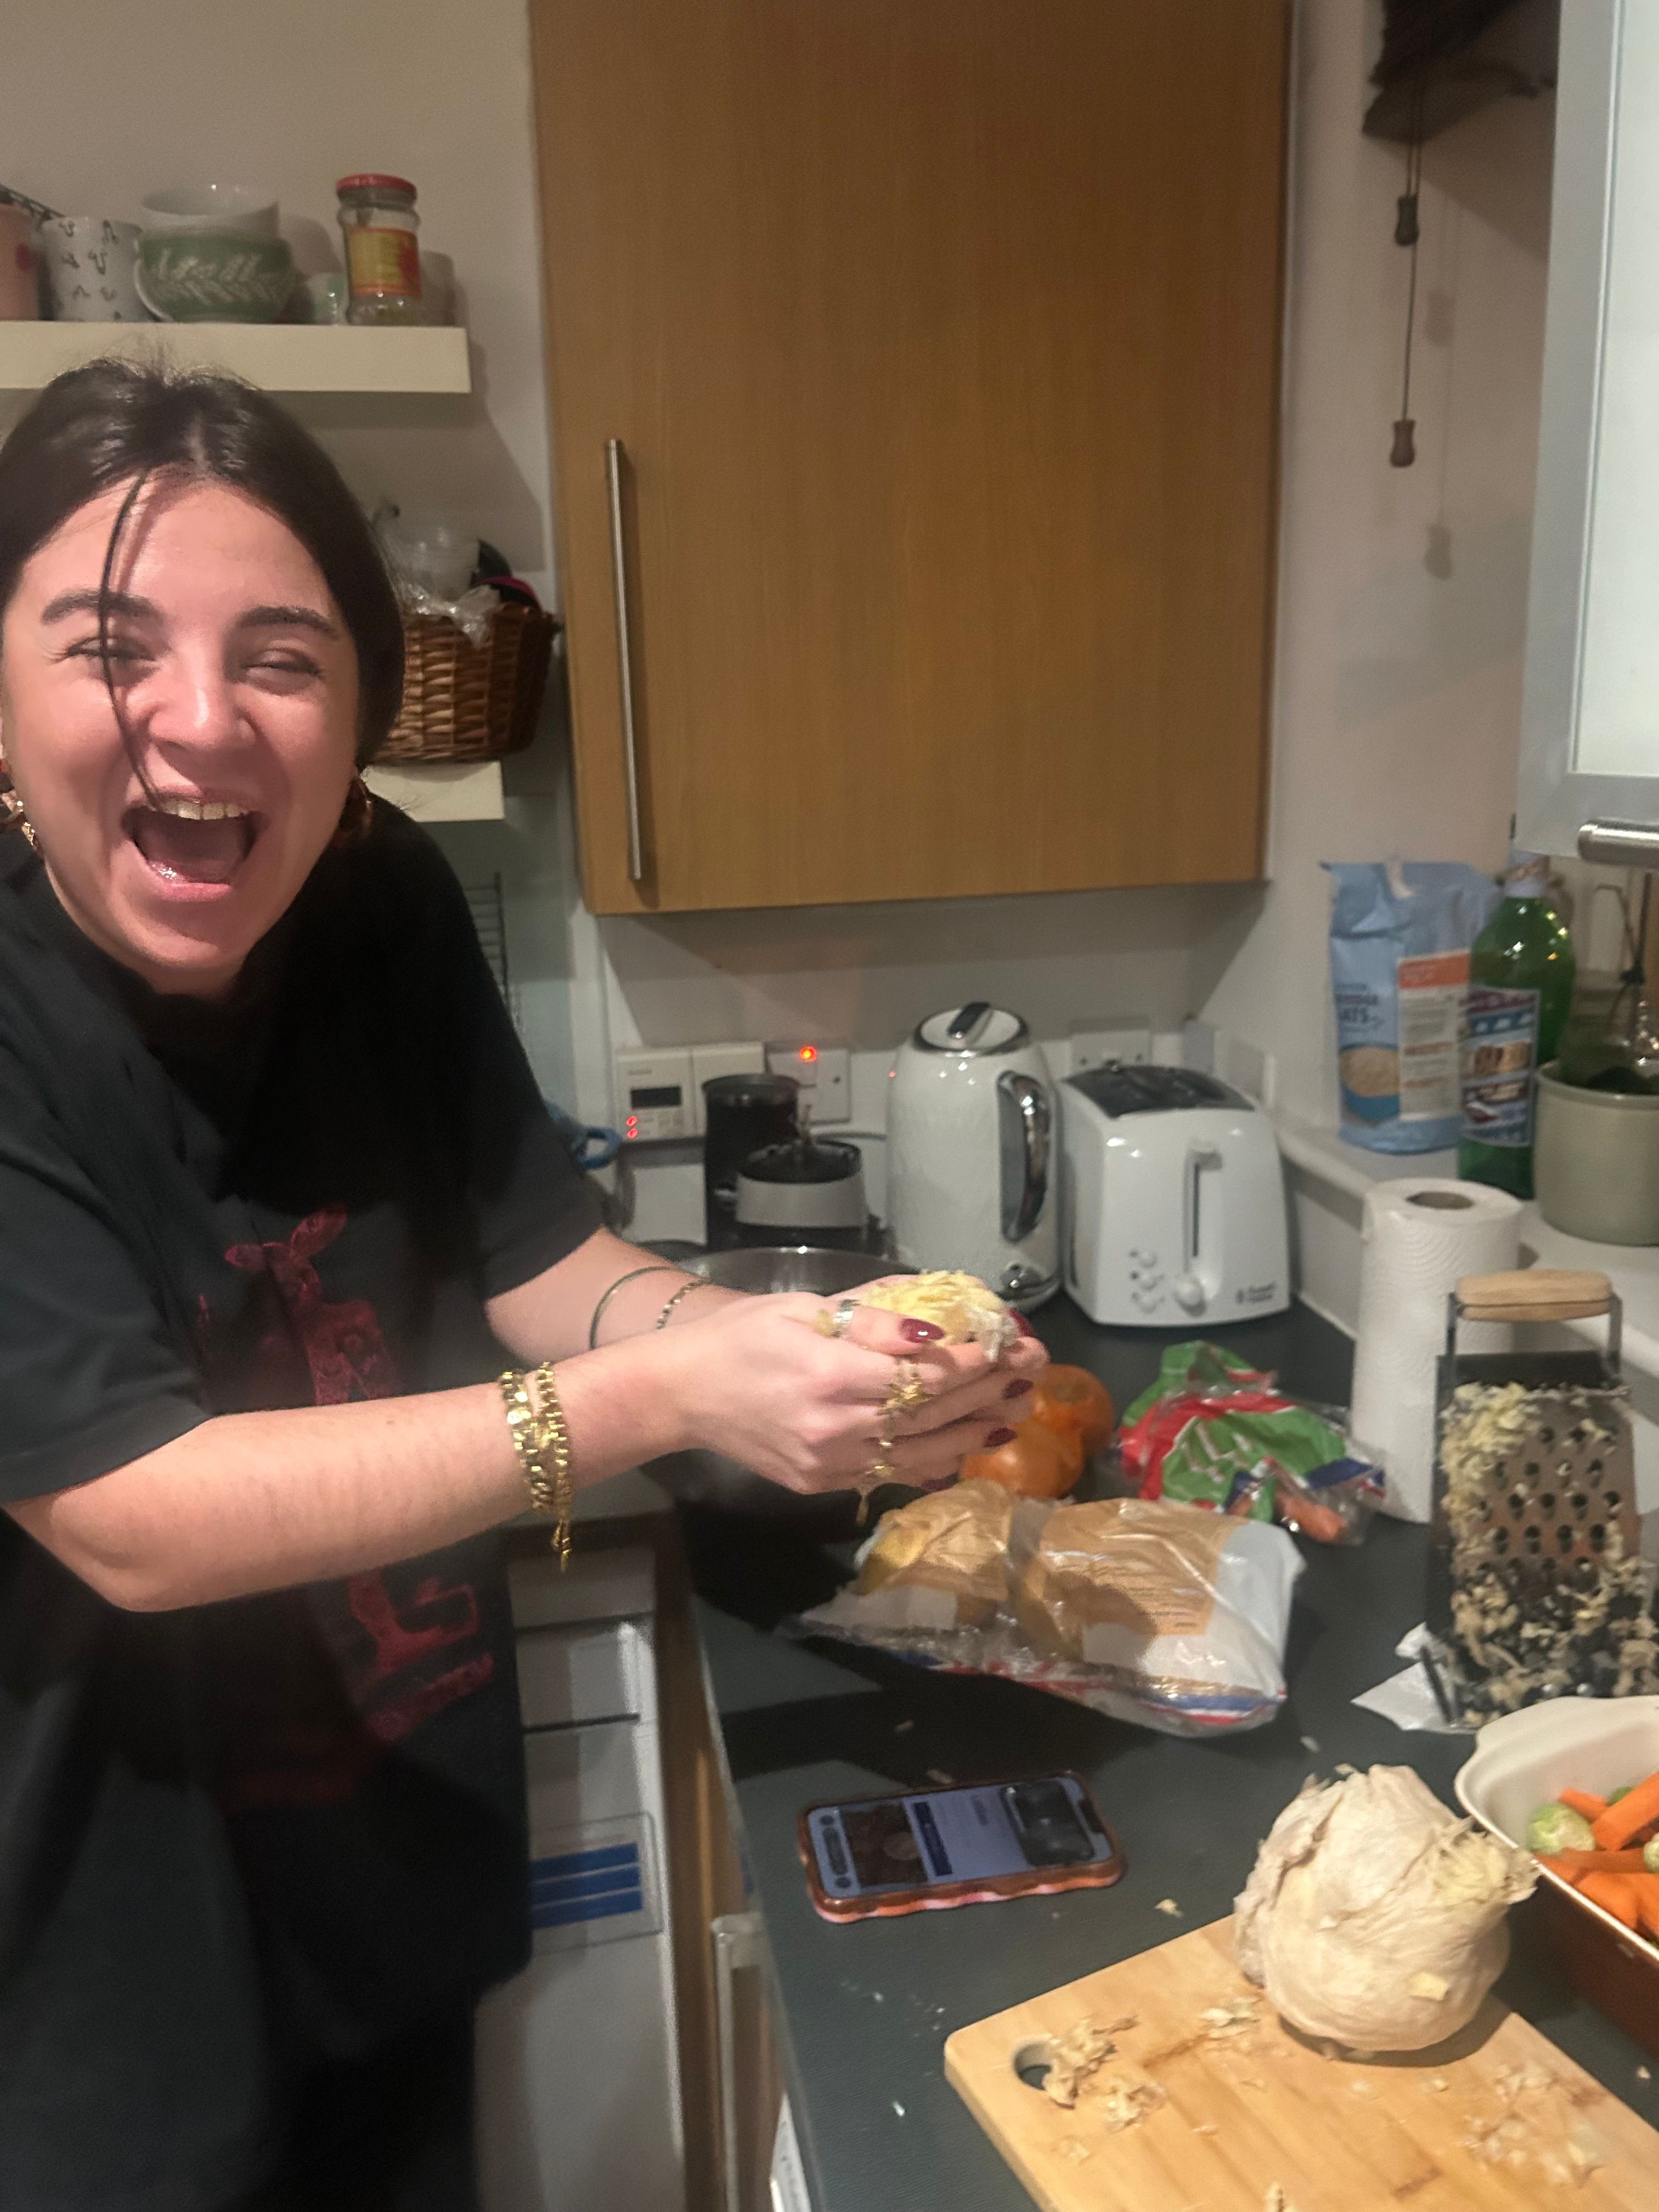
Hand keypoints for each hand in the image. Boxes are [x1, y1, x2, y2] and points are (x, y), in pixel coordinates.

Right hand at [655, 1291, 1048, 1494]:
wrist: (682, 1394)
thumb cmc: (742, 1337)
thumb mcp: (803, 1306)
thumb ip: (871, 1318)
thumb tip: (934, 1327)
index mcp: (831, 1374)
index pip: (924, 1374)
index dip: (973, 1361)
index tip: (1008, 1343)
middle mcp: (836, 1426)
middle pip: (932, 1413)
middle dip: (988, 1391)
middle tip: (1031, 1373)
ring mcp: (830, 1463)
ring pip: (921, 1452)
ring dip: (974, 1432)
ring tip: (1014, 1410)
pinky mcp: (822, 1483)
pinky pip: (891, 1473)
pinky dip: (934, 1459)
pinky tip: (967, 1446)